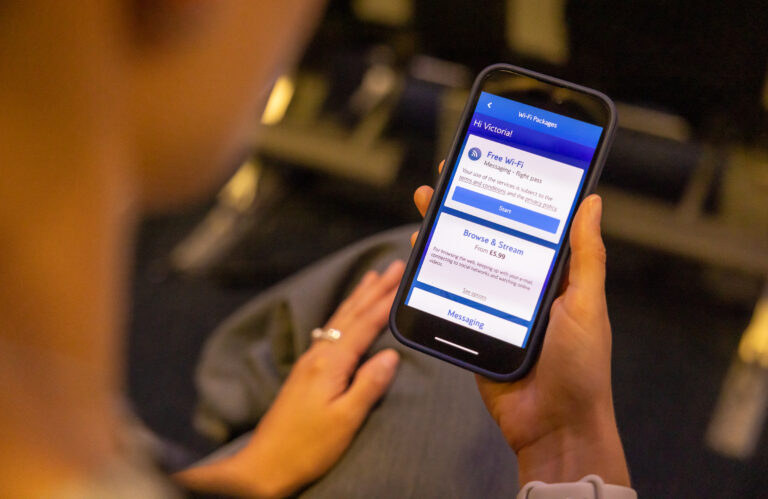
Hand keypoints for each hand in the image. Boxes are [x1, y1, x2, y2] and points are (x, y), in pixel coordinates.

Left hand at [175, 260, 404, 497]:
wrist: (265, 465)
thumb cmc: (306, 448)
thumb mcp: (345, 420)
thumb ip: (369, 385)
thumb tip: (391, 355)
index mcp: (330, 364)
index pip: (364, 325)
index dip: (386, 301)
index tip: (403, 279)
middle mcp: (318, 356)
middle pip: (350, 314)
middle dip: (374, 289)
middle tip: (394, 266)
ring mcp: (309, 362)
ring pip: (338, 320)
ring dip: (358, 297)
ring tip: (372, 278)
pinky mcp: (306, 372)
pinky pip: (331, 331)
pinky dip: (344, 315)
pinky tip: (346, 315)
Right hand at [412, 167, 628, 485]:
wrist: (552, 426)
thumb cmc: (581, 368)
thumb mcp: (587, 305)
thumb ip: (586, 256)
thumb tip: (592, 202)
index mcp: (552, 275)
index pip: (527, 223)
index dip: (510, 192)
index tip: (493, 162)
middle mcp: (521, 285)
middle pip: (488, 234)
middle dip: (466, 202)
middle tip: (446, 174)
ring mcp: (494, 305)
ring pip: (464, 258)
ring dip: (444, 230)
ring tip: (426, 204)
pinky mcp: (472, 327)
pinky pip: (449, 293)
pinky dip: (433, 272)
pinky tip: (419, 253)